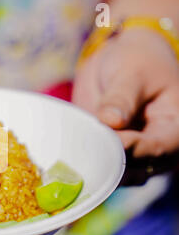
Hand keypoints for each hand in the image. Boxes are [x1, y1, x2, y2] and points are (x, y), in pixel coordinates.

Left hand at [73, 28, 178, 157]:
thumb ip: (121, 98)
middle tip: (89, 153)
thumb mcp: (131, 73)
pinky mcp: (105, 152)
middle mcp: (154, 148)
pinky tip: (66, 159)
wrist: (119, 59)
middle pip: (137, 170)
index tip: (115, 142)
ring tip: (75, 157)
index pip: (159, 148)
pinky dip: (82, 164)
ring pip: (114, 174)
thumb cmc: (135, 61)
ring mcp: (128, 154)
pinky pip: (94, 166)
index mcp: (173, 128)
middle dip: (112, 165)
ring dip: (94, 169)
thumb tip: (110, 120)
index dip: (136, 149)